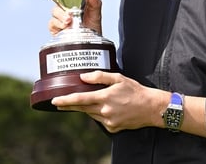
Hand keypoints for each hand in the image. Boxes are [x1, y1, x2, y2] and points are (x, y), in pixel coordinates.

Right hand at [39, 0, 102, 34]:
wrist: (90, 43)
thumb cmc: (92, 27)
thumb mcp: (96, 13)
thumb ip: (95, 2)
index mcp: (72, 0)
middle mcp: (64, 7)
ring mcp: (59, 17)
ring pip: (54, 11)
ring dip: (61, 15)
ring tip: (69, 21)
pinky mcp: (55, 28)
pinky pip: (52, 23)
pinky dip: (59, 24)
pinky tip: (65, 27)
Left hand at [51, 71, 165, 132]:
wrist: (151, 108)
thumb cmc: (135, 91)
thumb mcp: (119, 78)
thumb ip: (100, 77)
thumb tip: (83, 77)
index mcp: (105, 97)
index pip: (80, 99)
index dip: (65, 101)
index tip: (54, 101)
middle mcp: (105, 111)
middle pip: (81, 108)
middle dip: (69, 106)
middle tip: (59, 104)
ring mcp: (108, 121)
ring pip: (91, 114)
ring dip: (86, 108)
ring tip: (88, 101)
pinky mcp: (112, 128)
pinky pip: (100, 121)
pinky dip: (98, 114)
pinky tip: (106, 108)